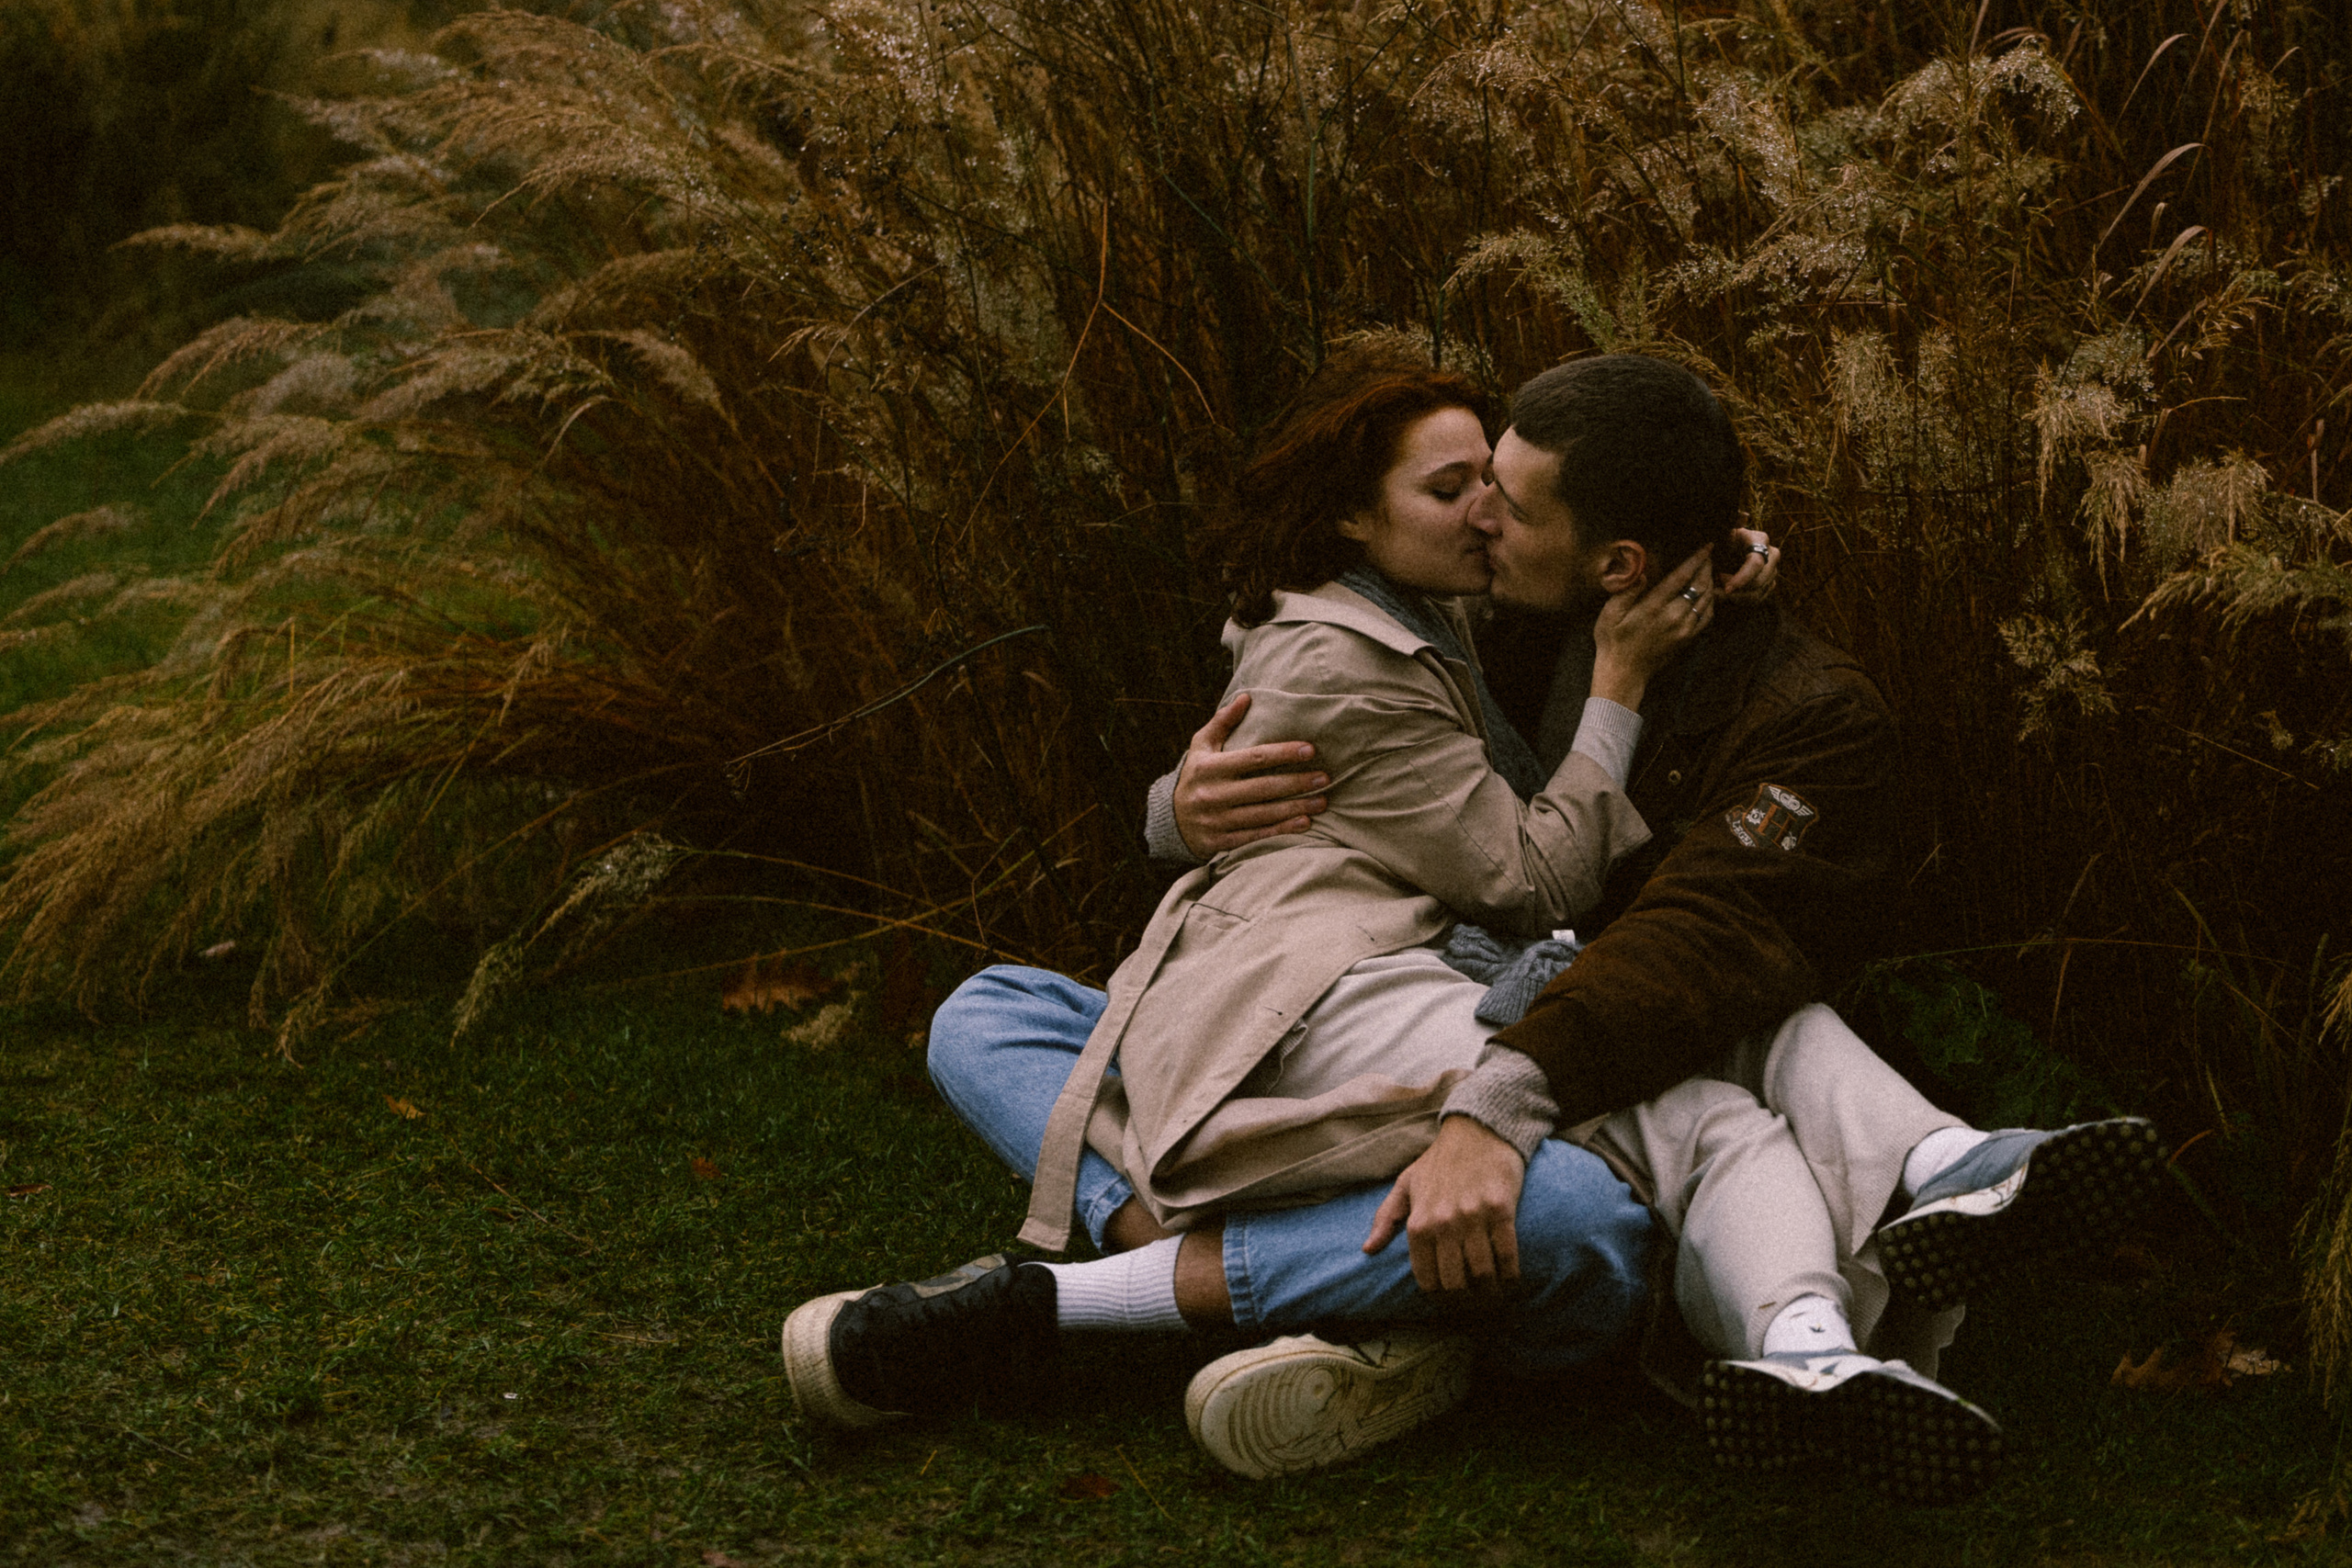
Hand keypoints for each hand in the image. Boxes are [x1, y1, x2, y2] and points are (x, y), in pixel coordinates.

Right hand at [1171, 692, 1329, 858]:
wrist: (1170, 820)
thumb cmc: (1195, 775)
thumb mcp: (1201, 746)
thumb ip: (1222, 722)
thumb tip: (1246, 698)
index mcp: (1209, 767)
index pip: (1254, 758)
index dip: (1283, 753)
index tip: (1310, 749)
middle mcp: (1212, 794)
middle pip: (1263, 788)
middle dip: (1298, 782)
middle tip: (1325, 777)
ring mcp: (1217, 821)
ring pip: (1264, 814)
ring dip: (1297, 808)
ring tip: (1323, 800)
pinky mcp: (1221, 842)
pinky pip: (1257, 836)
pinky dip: (1282, 830)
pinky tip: (1305, 822)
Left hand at [1363, 1116, 1526, 1293]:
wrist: (1477, 1131)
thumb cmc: (1439, 1160)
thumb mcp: (1405, 1184)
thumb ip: (1386, 1218)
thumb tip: (1367, 1250)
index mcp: (1419, 1222)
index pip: (1426, 1278)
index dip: (1438, 1297)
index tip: (1448, 1301)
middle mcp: (1444, 1223)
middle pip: (1455, 1282)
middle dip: (1465, 1301)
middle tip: (1473, 1305)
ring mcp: (1474, 1217)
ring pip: (1482, 1273)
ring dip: (1490, 1293)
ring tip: (1493, 1297)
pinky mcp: (1501, 1210)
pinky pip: (1507, 1254)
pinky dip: (1511, 1275)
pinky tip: (1511, 1280)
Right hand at [1591, 546, 1713, 710]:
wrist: (1624, 673)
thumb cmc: (1612, 640)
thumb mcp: (1609, 614)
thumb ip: (1627, 592)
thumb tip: (1642, 572)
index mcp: (1654, 607)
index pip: (1682, 577)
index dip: (1696, 560)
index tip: (1706, 546)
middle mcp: (1674, 616)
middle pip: (1700, 586)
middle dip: (1706, 567)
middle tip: (1708, 555)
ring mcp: (1684, 629)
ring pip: (1707, 600)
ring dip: (1710, 582)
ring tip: (1708, 570)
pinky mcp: (1688, 638)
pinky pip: (1707, 616)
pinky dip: (1711, 602)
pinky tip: (1707, 594)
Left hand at [1718, 527, 1778, 600]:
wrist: (1725, 549)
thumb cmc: (1722, 539)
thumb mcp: (1723, 531)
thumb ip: (1731, 522)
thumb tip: (1743, 516)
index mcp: (1760, 540)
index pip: (1755, 563)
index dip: (1741, 578)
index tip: (1726, 588)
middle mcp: (1772, 554)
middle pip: (1759, 582)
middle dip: (1736, 589)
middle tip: (1716, 587)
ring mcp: (1774, 569)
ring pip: (1758, 593)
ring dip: (1737, 597)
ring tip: (1718, 592)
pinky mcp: (1770, 582)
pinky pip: (1759, 598)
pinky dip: (1742, 601)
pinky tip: (1728, 596)